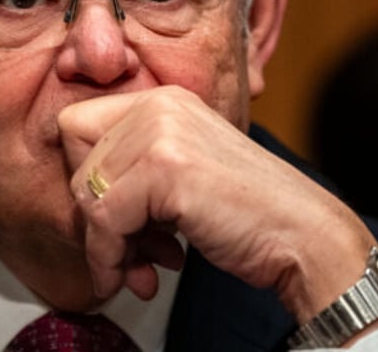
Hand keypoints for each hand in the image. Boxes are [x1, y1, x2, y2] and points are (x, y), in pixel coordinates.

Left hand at [59, 85, 375, 321]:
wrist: (302, 234)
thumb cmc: (247, 213)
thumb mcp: (181, 173)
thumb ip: (133, 173)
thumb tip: (78, 204)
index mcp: (163, 100)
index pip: (77, 126)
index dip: (85, 177)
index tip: (113, 219)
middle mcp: (159, 104)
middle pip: (75, 159)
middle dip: (94, 216)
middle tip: (127, 252)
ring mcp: (162, 131)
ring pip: (86, 192)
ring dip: (106, 246)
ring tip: (140, 269)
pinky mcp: (167, 166)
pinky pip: (104, 218)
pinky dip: (113, 258)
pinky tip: (145, 277)